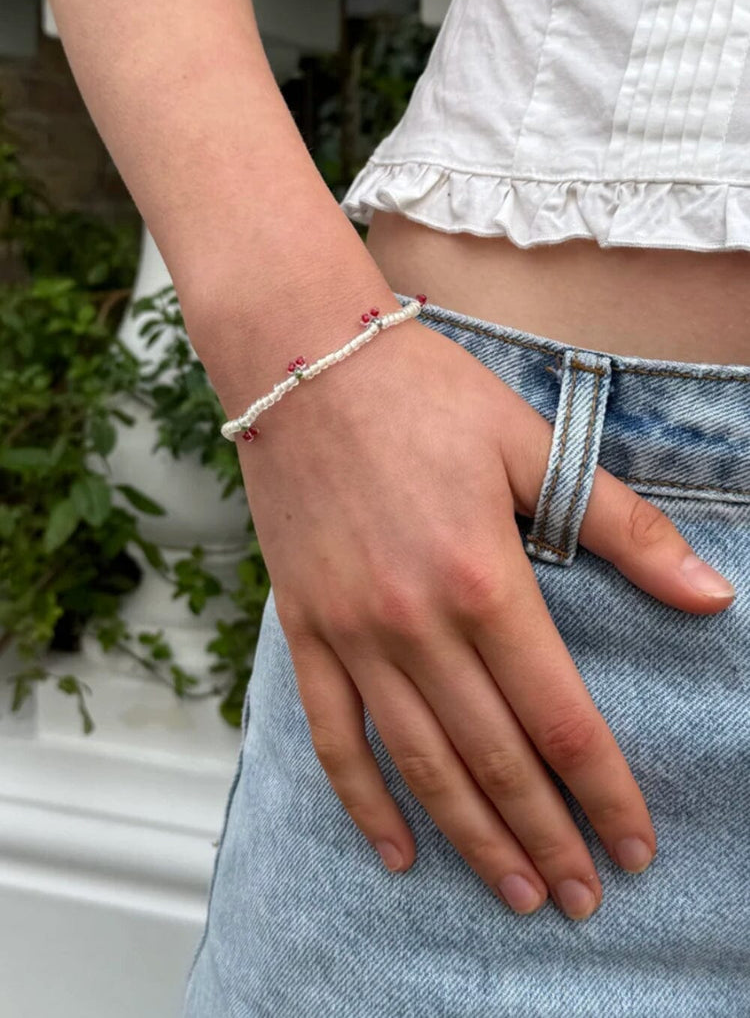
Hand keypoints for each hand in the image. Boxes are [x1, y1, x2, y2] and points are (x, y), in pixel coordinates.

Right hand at [233, 314, 734, 920]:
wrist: (304, 363)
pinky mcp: (305, 627)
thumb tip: (711, 594)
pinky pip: (333, 732)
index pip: (560, 716)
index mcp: (485, 578)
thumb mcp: (533, 445)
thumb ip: (624, 526)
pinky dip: (363, 799)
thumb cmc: (424, 395)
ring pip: (420, 760)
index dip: (605, 791)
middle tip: (581, 898)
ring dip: (472, 836)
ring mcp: (352, 631)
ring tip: (514, 892)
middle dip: (547, 836)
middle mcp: (416, 622)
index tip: (633, 846)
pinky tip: (397, 849)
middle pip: (495, 756)